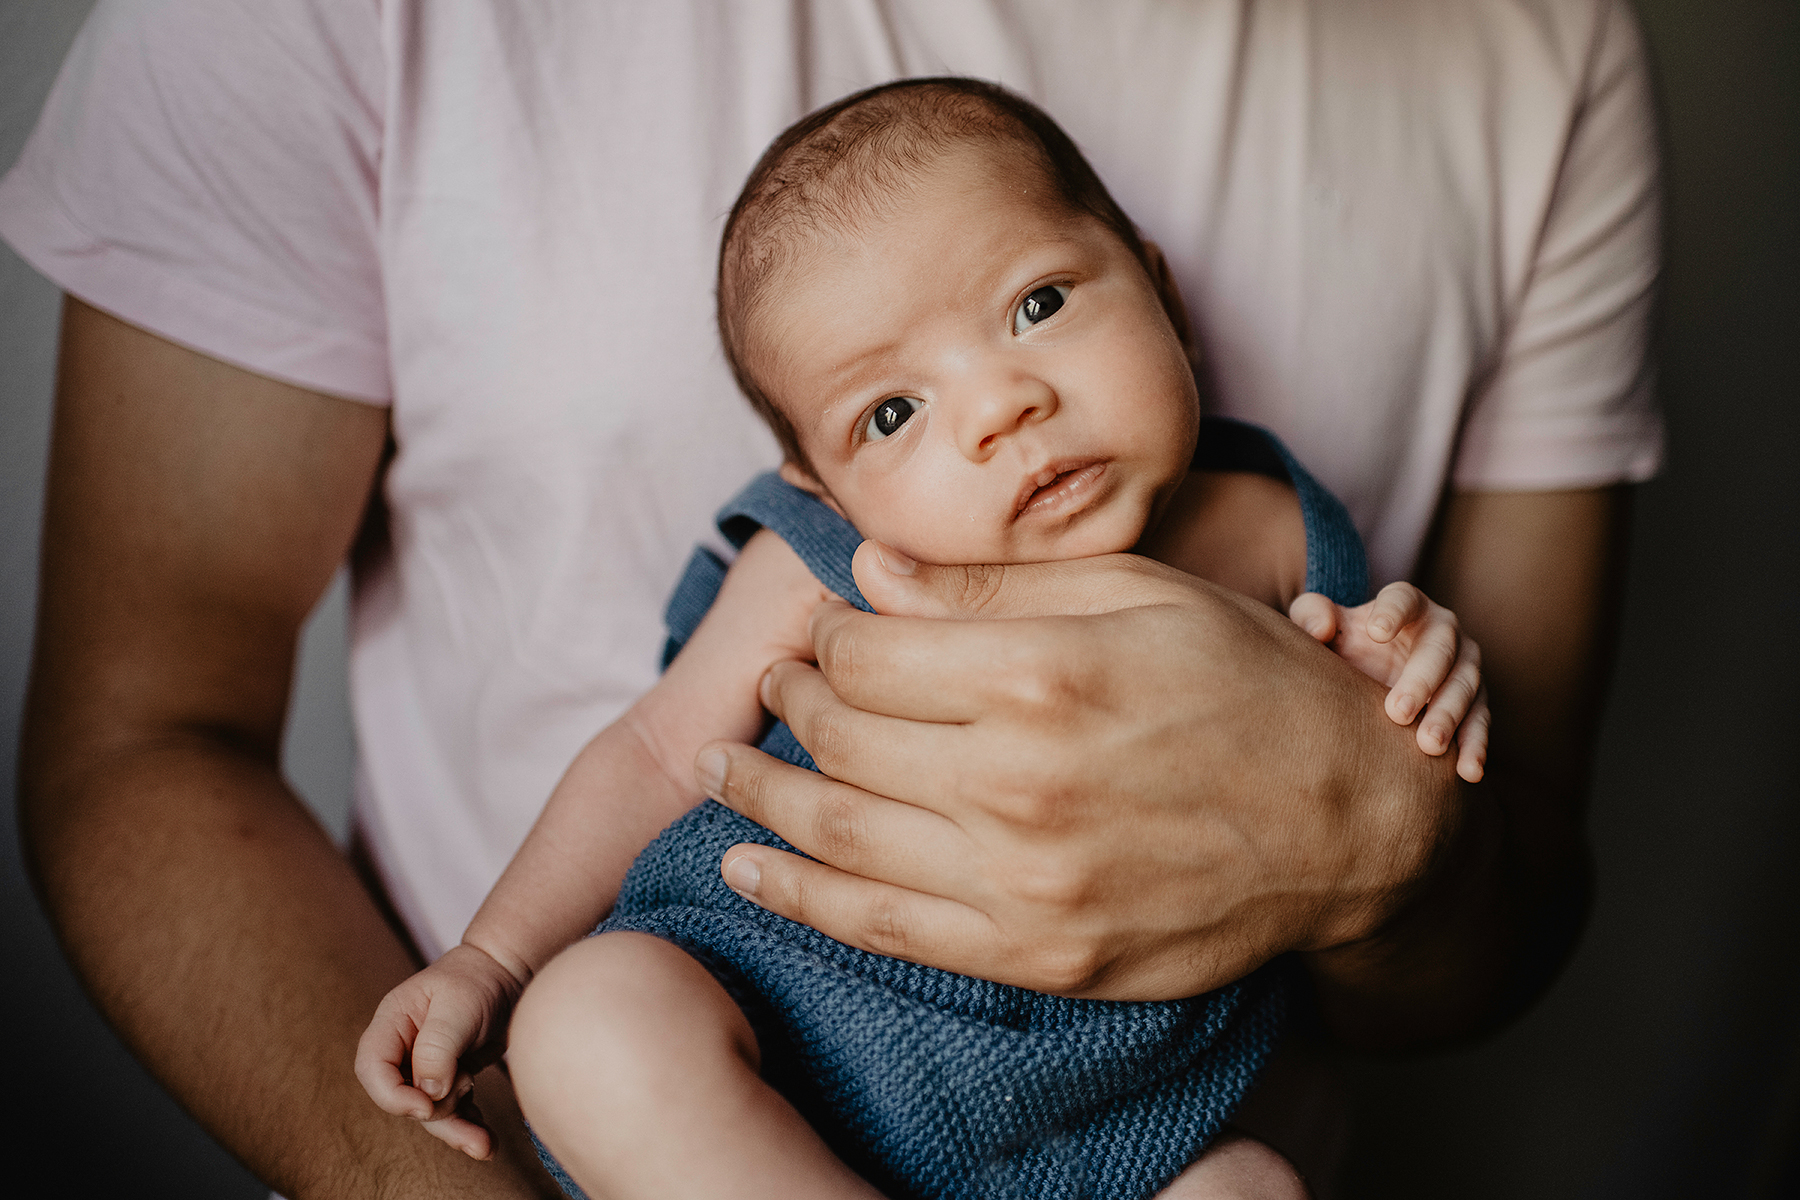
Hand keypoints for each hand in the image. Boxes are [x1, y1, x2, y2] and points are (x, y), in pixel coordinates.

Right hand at [355, 944, 525, 1159]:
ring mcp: (426, 1066)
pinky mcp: (450, 1077)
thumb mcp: (458, 1006)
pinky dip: (469, 1123)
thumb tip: (428, 1092)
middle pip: (404, 1098)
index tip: (425, 1106)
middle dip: (436, 1116)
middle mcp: (404, 1049)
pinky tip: (487, 1138)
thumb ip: (438, 1047)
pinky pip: (453, 1109)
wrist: (508, 973)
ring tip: (486, 1144)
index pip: (373, 1069)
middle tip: (471, 1119)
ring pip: (430, 1110)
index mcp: (392, 1024)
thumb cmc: (478, 980)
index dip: (391, 1095)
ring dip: (456, 1129)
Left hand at [696, 542, 1462, 1001]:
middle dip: (788, 703)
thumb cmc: (1253, 686)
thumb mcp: (1140, 594)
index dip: (827, 638)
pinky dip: (796, 897)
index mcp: (1042, 674)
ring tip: (721, 768)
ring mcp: (1024, 884)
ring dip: (760, 796)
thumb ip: (991, 589)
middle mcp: (1018, 783)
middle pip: (842, 737)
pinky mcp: (1037, 957)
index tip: (823, 633)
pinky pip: (880, 930)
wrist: (1355, 823)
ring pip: (837, 835)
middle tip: (769, 687)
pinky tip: (747, 866)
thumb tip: (867, 571)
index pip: (865, 652)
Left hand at [1289, 583, 1489, 781]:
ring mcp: (1463, 665)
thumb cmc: (1343, 643)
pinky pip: (1480, 722)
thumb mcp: (1322, 625)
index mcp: (1407, 604)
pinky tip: (1469, 771)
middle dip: (1421, 680)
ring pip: (1464, 687)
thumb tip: (1319, 629)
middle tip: (1396, 713)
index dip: (1393, 613)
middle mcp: (1443, 630)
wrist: (1368, 671)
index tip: (1376, 633)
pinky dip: (1476, 746)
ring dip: (1449, 716)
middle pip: (1439, 649)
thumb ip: (1312, 615)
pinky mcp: (1474, 700)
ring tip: (1429, 745)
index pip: (1403, 600)